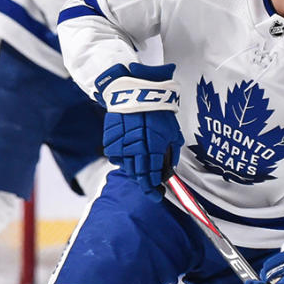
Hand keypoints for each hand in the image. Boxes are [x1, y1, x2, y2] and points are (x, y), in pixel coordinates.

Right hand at [98, 63, 182, 200]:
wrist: (137, 88)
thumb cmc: (158, 109)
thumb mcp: (172, 130)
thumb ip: (171, 152)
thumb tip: (169, 169)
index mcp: (153, 146)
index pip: (151, 176)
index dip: (153, 188)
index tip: (157, 195)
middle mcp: (136, 147)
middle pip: (137, 175)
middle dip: (145, 183)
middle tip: (151, 186)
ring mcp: (121, 143)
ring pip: (125, 167)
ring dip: (134, 171)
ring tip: (141, 167)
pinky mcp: (110, 137)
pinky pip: (115, 156)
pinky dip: (122, 159)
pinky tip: (129, 155)